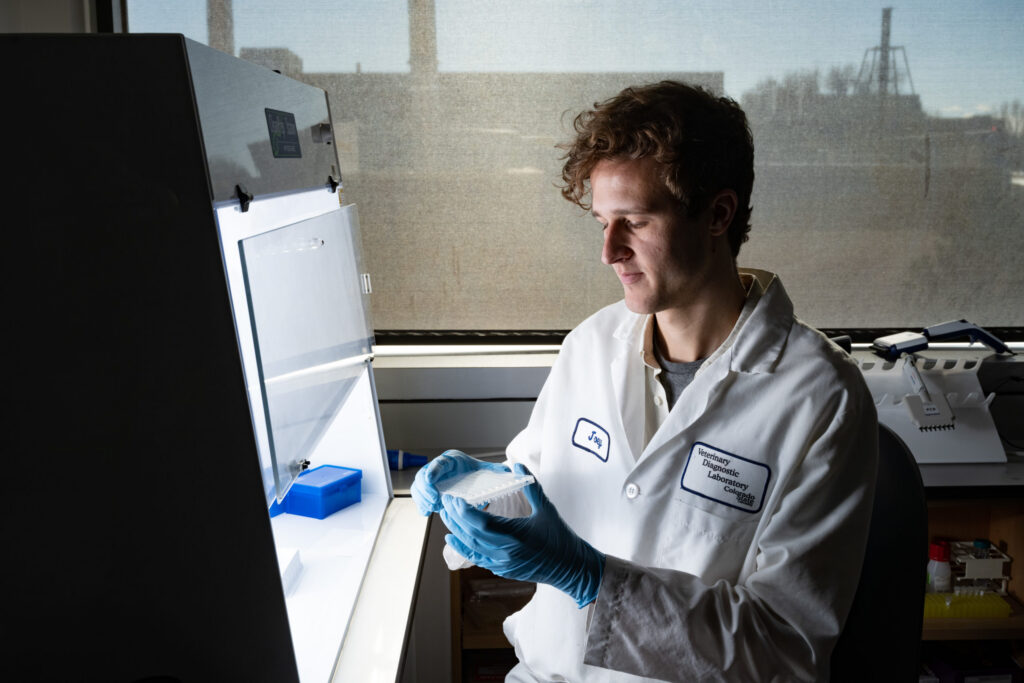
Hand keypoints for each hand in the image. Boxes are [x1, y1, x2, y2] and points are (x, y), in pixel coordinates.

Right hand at [410, 449, 510, 515]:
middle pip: (423, 475)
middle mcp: (439, 467)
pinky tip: (426, 512)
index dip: (433, 470)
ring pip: (419, 485)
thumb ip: (496, 471)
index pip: (439, 463)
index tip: (430, 479)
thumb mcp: (487, 471)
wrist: (472, 477)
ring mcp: (432, 479)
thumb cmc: (477, 473)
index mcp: (452, 460)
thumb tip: (507, 471)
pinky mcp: (429, 490)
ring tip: (431, 508)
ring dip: (422, 497)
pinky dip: (421, 503)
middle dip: (426, 488)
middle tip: (434, 501)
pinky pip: (419, 495)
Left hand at [440, 464, 604, 607]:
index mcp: (516, 535)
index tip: (454, 499)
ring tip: (445, 516)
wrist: (572, 569)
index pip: (481, 523)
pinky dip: (464, 548)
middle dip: (455, 518)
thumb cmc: (562, 539)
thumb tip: (519, 465)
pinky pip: (478, 559)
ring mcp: (503, 564)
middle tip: (444, 502)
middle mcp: (505, 552)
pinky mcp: (503, 571)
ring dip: (456, 531)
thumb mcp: (547, 509)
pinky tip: (453, 539)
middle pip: (471, 535)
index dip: (464, 512)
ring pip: (472, 548)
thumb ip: (531, 487)